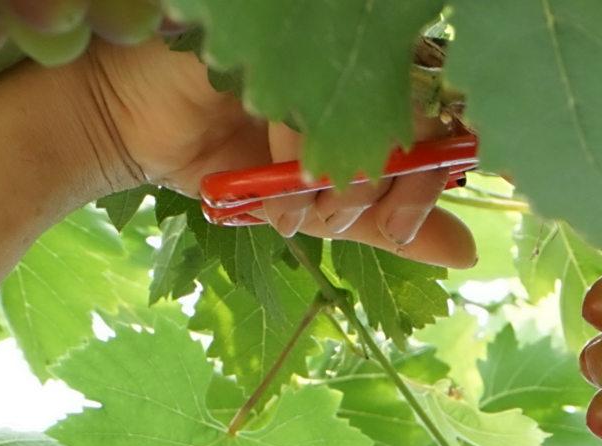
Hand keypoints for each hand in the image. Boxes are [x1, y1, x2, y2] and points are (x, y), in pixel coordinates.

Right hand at [60, 40, 475, 263]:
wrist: (134, 132)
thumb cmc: (226, 160)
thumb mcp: (319, 206)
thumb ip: (389, 222)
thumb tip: (468, 252)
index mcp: (370, 87)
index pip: (443, 122)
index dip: (435, 179)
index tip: (399, 225)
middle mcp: (350, 55)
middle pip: (419, 116)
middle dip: (390, 189)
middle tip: (348, 224)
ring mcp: (315, 42)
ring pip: (373, 110)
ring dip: (343, 185)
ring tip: (296, 216)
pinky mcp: (272, 38)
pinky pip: (314, 102)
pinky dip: (300, 160)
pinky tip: (272, 192)